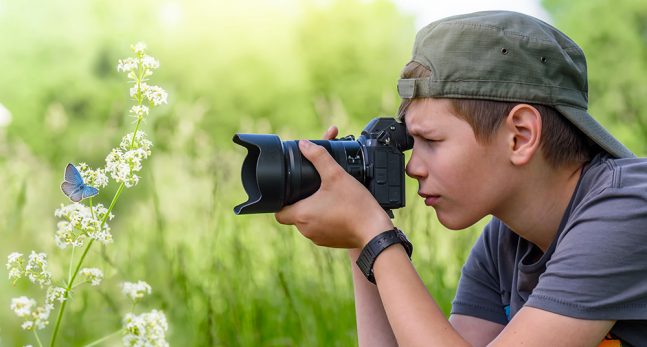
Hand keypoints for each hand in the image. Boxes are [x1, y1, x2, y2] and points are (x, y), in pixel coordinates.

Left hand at [275, 126, 393, 248]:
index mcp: (302, 214)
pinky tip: (337, 208)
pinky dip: (325, 219)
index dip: (281, 201)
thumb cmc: (355, 205)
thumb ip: (319, 157)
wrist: (375, 231)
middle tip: (312, 189)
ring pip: (307, 222)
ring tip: (326, 197)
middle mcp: (306, 229)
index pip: (278, 212)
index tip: (290, 191)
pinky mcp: (329, 242)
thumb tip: (304, 144)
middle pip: (293, 215)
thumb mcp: (336, 175)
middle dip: (300, 202)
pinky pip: (320, 229)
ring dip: (313, 210)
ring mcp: (318, 238)